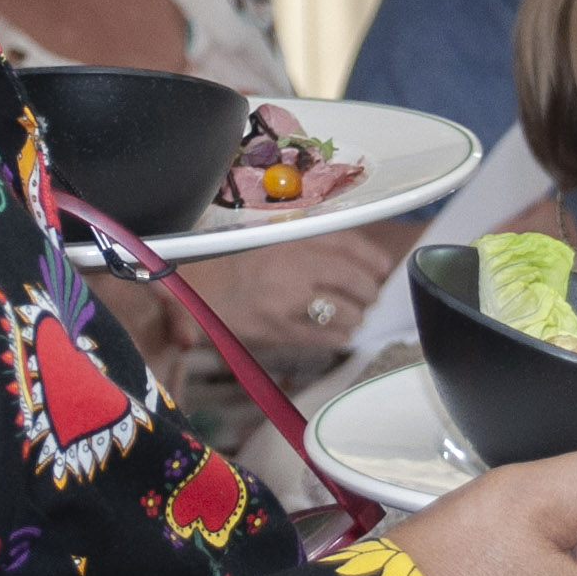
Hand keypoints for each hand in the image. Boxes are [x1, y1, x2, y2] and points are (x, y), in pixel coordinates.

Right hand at [184, 223, 410, 361]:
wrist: (192, 290)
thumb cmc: (234, 264)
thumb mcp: (271, 240)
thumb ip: (314, 244)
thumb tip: (371, 260)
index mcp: (289, 238)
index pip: (344, 243)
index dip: (371, 257)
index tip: (384, 267)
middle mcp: (291, 266)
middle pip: (353, 280)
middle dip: (368, 292)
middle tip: (368, 297)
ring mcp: (285, 300)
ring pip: (344, 312)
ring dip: (356, 317)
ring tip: (353, 316)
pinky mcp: (277, 329)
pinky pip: (324, 337)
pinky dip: (339, 336)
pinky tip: (339, 333)